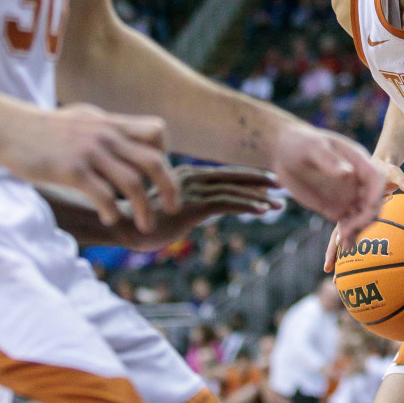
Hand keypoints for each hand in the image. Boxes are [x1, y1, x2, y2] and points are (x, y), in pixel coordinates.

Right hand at [0, 104, 178, 232]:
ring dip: (145, 209)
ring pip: (133, 183)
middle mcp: (107, 136)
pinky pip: (103, 194)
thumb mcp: (85, 119)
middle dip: (169, 188)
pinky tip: (111, 219)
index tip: (158, 174)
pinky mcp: (71, 170)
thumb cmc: (46, 128)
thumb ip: (109, 130)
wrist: (7, 126)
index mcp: (112, 123)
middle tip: (172, 207)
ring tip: (146, 225)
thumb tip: (128, 144)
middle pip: (154, 161)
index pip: (157, 131)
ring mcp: (90, 152)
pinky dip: (113, 211)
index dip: (165, 153)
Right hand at [114, 165, 279, 251]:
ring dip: (259, 197)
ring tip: (278, 204)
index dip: (247, 176)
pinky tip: (262, 210)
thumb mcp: (173, 208)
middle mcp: (192, 178)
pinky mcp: (192, 206)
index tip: (267, 181)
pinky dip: (247, 205)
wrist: (123, 227)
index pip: (224, 175)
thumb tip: (210, 208)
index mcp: (187, 176)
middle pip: (233, 177)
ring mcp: (192, 191)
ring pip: (234, 191)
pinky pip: (226, 203)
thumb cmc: (145, 220)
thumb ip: (191, 203)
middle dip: (259, 181)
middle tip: (281, 185)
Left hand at [272, 122, 383, 247]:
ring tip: (344, 243)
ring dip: (358, 231)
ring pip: (363, 217)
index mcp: (359, 163)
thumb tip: (348, 174)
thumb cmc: (300, 143)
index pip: (377, 180)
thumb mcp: (313, 147)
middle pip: (374, 203)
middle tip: (348, 230)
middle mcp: (358, 181)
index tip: (367, 209)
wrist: (285, 153)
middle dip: (366, 218)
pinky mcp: (338, 208)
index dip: (377, 195)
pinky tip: (342, 248)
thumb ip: (329, 160)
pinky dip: (348, 236)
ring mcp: (349, 196)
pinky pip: (348, 225)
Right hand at [323, 159, 403, 271]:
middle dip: (334, 255)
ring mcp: (352, 218)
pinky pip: (353, 238)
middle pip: (339, 236)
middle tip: (330, 273)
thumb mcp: (394, 173)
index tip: (338, 247)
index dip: (342, 234)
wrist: (379, 166)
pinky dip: (350, 252)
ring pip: (343, 241)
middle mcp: (350, 213)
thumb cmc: (386, 170)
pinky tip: (351, 270)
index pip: (346, 221)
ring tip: (337, 282)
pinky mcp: (357, 221)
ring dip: (339, 260)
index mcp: (355, 203)